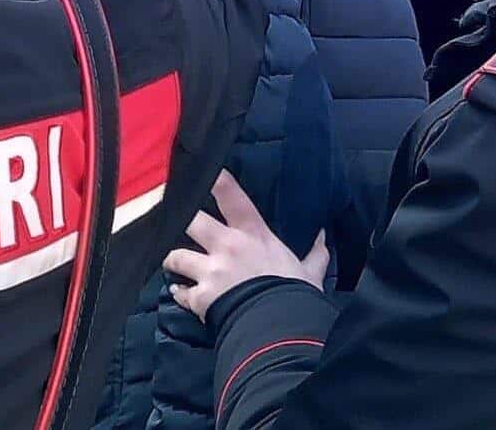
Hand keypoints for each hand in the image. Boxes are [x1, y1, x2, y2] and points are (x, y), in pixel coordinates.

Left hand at [165, 172, 330, 322]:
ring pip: (175, 256)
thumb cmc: (295, 294)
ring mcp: (211, 271)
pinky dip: (179, 293)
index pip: (233, 198)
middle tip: (173, 218)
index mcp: (254, 234)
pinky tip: (179, 292)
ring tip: (172, 262)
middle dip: (178, 218)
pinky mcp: (201, 297)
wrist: (280, 326)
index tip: (206, 170)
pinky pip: (181, 292)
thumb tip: (323, 237)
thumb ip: (315, 253)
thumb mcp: (309, 270)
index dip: (216, 180)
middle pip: (190, 220)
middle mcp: (227, 246)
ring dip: (173, 260)